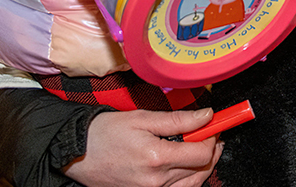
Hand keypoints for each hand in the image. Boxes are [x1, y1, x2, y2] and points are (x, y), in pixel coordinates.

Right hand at [64, 108, 222, 186]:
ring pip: (192, 184)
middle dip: (212, 149)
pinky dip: (189, 179)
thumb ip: (178, 119)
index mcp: (156, 158)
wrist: (79, 153)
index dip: (213, 137)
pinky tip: (186, 163)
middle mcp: (155, 182)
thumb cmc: (108, 132)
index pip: (202, 153)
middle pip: (200, 170)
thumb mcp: (144, 117)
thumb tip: (207, 116)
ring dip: (203, 166)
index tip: (215, 124)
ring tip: (202, 147)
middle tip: (212, 132)